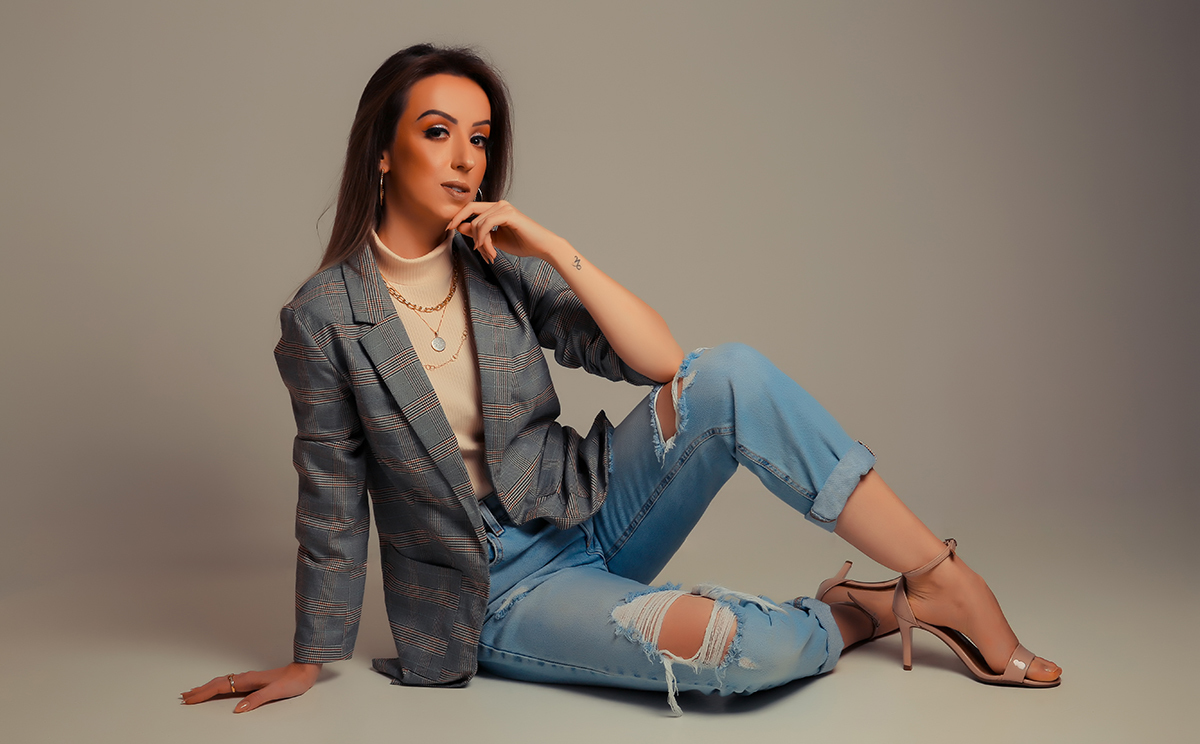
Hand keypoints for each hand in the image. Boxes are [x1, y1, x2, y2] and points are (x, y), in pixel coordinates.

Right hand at [180, 662, 320, 712]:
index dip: (203, 693)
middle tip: (184, 697)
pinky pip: (230, 683)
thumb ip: (257, 699)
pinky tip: (217, 688)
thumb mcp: (276, 692)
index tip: (189, 699)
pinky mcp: (254, 681)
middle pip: (217, 683)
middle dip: (200, 690)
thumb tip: (238, 709)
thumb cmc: (293, 681)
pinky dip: (218, 686)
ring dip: (207, 687)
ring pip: (222, 682)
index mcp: (248, 680)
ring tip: (194, 692)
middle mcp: (246, 678)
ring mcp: (249, 678)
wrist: (305, 671)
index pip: (220, 687)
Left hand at [446, 200, 567, 264]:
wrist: (542, 247)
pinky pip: (486, 225)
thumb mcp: (495, 239)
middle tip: (457, 237)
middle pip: (470, 209)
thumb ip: (478, 232)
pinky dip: (484, 239)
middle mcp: (500, 204)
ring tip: (489, 254)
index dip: (458, 216)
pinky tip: (490, 250)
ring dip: (479, 241)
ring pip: (478, 222)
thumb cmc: (522, 243)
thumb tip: (459, 227)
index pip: (471, 207)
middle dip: (460, 222)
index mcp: (496, 208)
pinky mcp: (509, 214)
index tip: (449, 228)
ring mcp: (504, 207)